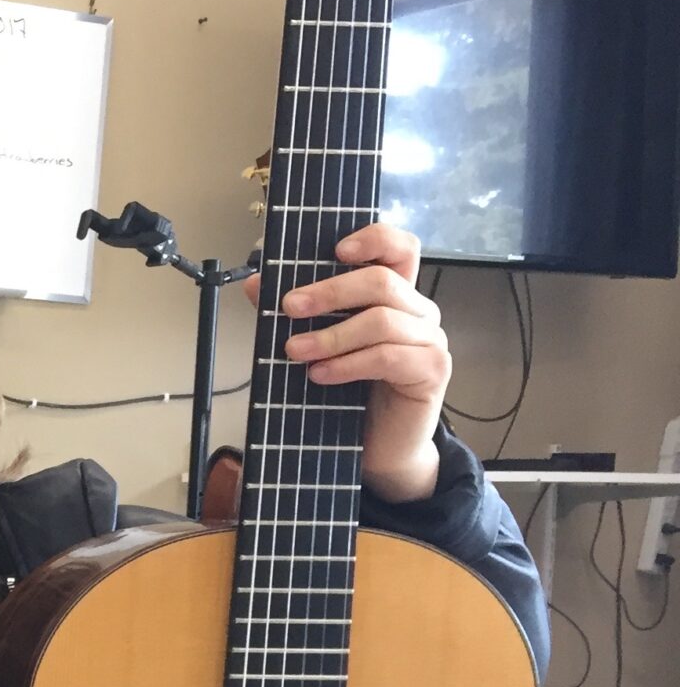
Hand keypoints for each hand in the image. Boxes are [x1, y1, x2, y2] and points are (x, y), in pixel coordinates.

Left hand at [252, 221, 450, 501]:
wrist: (377, 448)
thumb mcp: (317, 347)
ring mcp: (429, 339)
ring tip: (295, 351)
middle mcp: (418, 311)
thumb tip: (254, 282)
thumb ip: (294, 313)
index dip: (373, 239)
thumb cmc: (349, 393)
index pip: (399, 248)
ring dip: (331, 335)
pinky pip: (388, 356)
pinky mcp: (431, 370)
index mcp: (395, 295)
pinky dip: (348, 364)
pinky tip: (320, 375)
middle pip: (382, 281)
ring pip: (382, 320)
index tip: (335, 250)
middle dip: (329, 291)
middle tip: (288, 307)